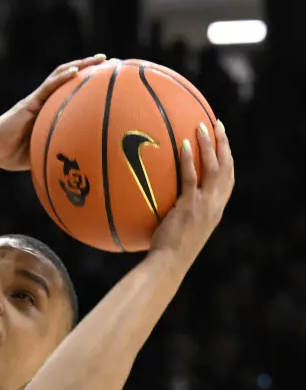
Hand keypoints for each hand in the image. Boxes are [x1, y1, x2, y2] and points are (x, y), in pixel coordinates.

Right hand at [0, 55, 108, 169]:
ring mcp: (37, 99)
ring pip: (61, 75)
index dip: (89, 83)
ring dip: (81, 65)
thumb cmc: (13, 154)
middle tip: (111, 61)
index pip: (70, 91)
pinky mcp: (29, 102)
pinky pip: (47, 87)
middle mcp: (44, 100)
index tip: (108, 77)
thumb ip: (58, 149)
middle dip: (91, 67)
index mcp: (48, 110)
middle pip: (70, 77)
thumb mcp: (42, 151)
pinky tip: (75, 71)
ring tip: (100, 59)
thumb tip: (82, 161)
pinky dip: (62, 78)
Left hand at [150, 120, 233, 260]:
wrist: (168, 264)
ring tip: (202, 126)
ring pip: (214, 168)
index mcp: (216, 209)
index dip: (227, 159)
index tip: (223, 143)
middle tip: (218, 125)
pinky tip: (183, 144)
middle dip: (224, 144)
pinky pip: (191, 177)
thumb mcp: (180, 227)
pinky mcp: (190, 206)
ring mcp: (205, 205)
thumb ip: (180, 211)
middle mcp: (215, 205)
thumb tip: (162, 199)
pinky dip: (189, 160)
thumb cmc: (168, 251)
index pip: (228, 179)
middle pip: (227, 168)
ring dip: (210, 145)